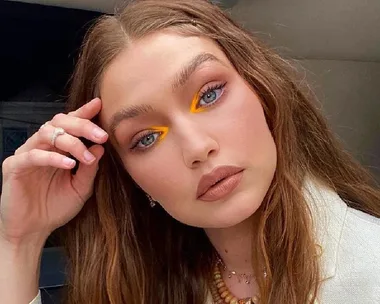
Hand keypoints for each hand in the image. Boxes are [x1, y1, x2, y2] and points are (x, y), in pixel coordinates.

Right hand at [0, 98, 107, 245]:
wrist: (33, 231)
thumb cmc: (55, 207)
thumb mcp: (81, 188)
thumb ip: (90, 169)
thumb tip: (101, 147)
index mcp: (58, 149)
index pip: (70, 125)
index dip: (83, 113)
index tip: (99, 105)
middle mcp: (42, 147)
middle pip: (59, 123)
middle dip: (82, 126)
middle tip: (102, 135)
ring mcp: (27, 155)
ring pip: (46, 134)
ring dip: (70, 142)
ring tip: (86, 156)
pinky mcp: (14, 167)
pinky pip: (33, 156)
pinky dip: (52, 158)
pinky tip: (69, 165)